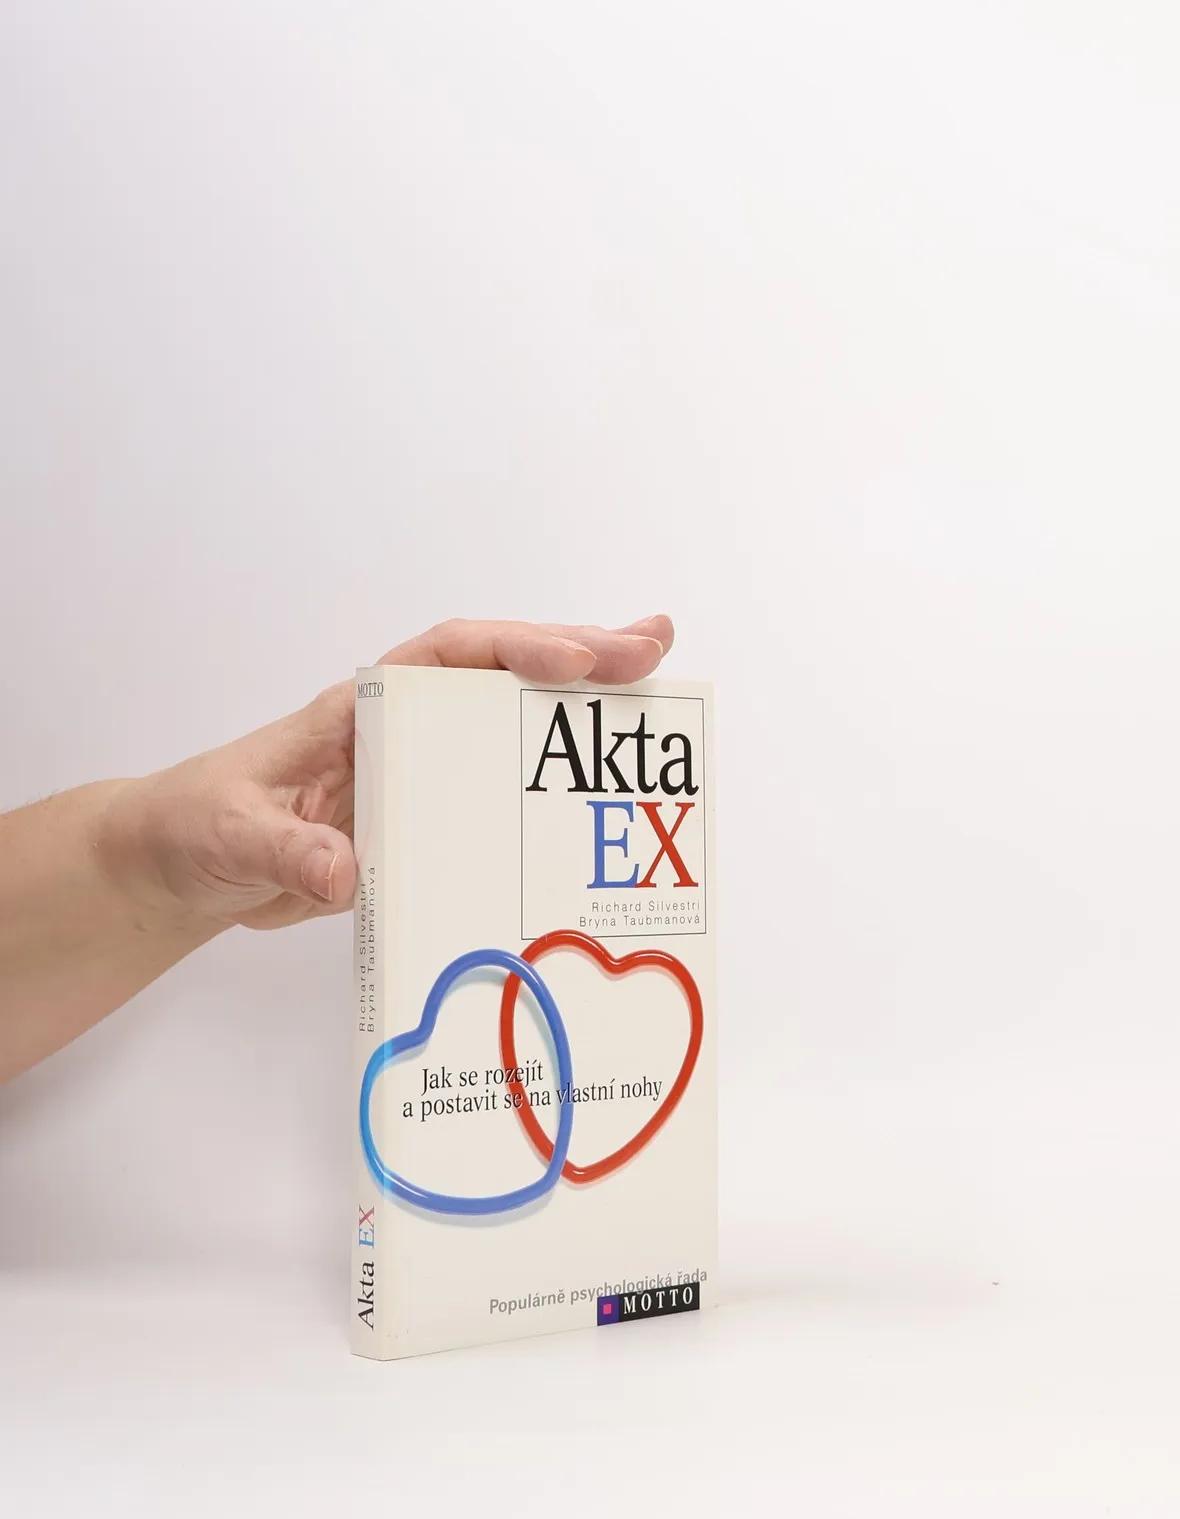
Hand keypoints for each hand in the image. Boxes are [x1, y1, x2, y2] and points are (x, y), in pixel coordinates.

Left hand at [102, 616, 674, 932]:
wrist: (183, 868)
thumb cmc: (196, 824)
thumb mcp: (230, 833)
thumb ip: (285, 849)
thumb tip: (345, 870)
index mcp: (362, 706)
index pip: (451, 658)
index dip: (517, 651)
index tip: (574, 662)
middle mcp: (405, 725)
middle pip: (506, 675)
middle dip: (584, 655)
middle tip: (656, 647)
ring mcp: (424, 769)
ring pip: (516, 723)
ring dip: (585, 710)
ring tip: (657, 689)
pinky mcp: (432, 817)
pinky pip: (506, 791)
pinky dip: (558, 787)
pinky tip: (606, 792)